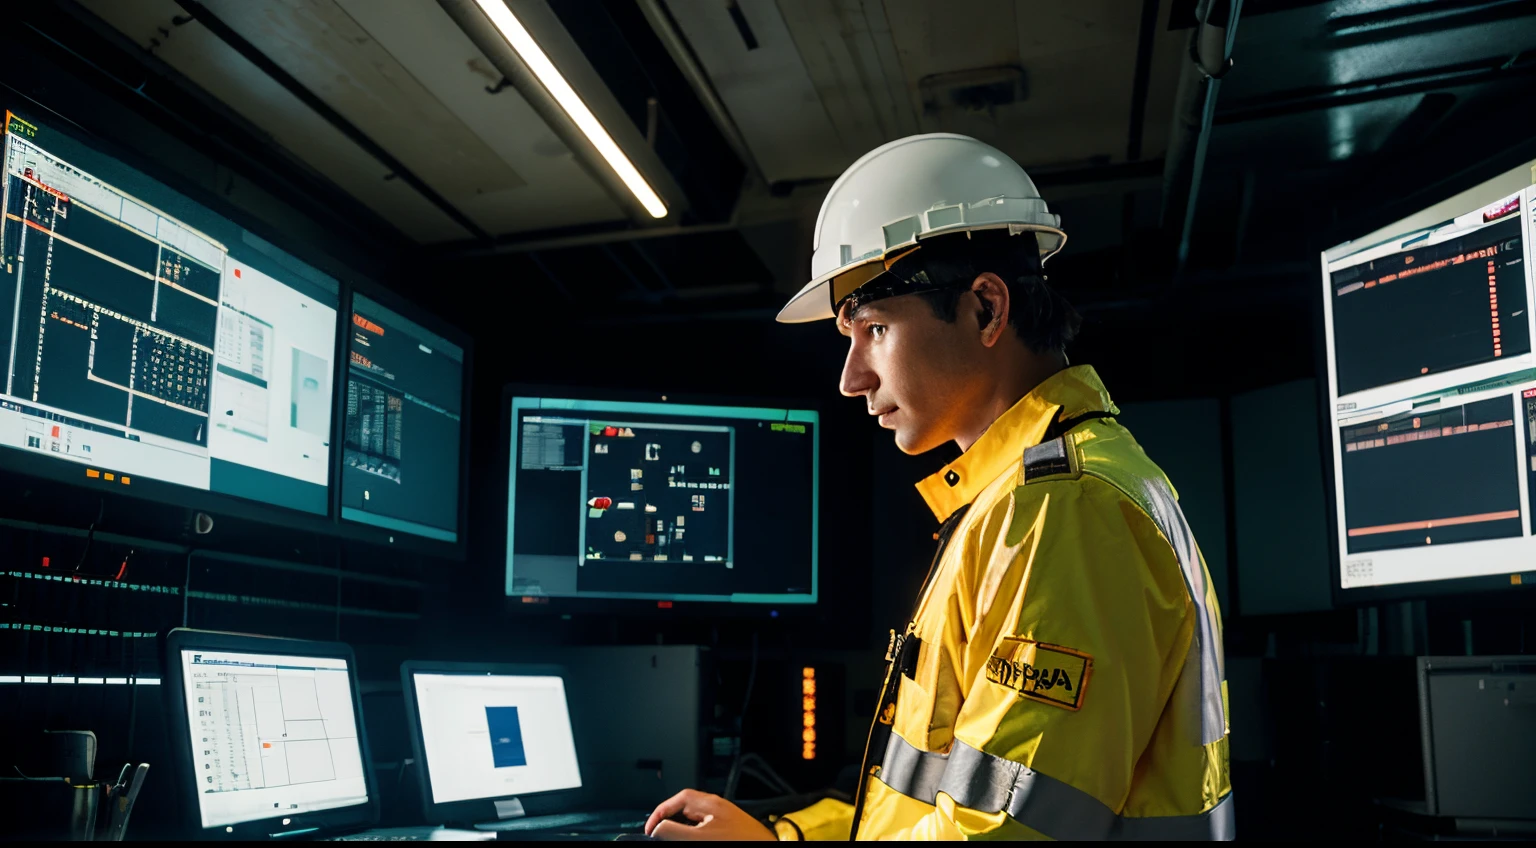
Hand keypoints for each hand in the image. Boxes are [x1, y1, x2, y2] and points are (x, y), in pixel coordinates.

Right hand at [644, 789, 775, 840]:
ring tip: (673, 838)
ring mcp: (725, 820)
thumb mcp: (700, 837)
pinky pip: (707, 829)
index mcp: (710, 803)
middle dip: (670, 821)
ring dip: (683, 829)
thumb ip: (676, 831)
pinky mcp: (731, 831)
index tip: (651, 828)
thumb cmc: (741, 841)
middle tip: (659, 835)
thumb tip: (657, 828)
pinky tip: (695, 839)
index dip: (661, 812)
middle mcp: (718, 809)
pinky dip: (696, 834)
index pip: (679, 799)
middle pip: (687, 809)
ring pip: (697, 822)